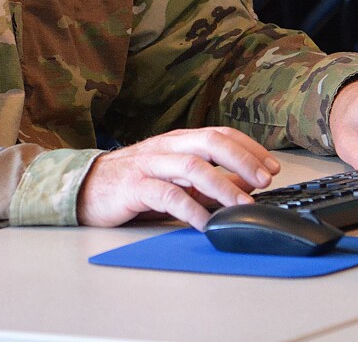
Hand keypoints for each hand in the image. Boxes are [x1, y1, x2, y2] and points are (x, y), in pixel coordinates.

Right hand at [76, 127, 280, 230]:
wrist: (85, 188)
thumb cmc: (134, 183)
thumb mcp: (174, 179)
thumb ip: (204, 181)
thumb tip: (243, 189)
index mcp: (178, 141)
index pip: (220, 134)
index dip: (249, 148)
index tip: (272, 166)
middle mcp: (166, 147)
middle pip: (210, 143)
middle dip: (242, 160)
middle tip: (264, 180)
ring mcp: (149, 165)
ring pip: (192, 167)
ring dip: (222, 185)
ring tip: (243, 205)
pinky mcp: (134, 188)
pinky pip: (167, 196)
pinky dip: (190, 209)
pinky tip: (206, 223)